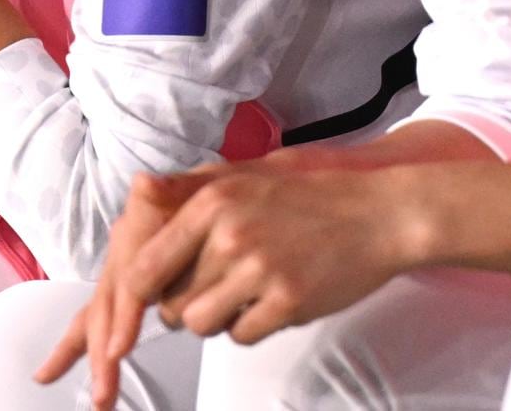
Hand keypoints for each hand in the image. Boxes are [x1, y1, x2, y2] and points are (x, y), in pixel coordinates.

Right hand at [36, 167, 219, 408]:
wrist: (229, 187)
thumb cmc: (220, 193)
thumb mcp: (200, 186)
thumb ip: (173, 189)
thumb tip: (145, 184)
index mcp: (138, 233)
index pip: (124, 284)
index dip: (121, 318)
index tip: (117, 351)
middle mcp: (126, 254)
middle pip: (104, 308)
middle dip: (99, 353)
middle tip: (101, 397)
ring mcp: (129, 268)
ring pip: (103, 314)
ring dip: (97, 356)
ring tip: (98, 399)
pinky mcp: (139, 280)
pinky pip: (110, 312)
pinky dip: (98, 338)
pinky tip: (103, 362)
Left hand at [130, 162, 416, 343]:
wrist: (379, 213)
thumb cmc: (311, 193)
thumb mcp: (243, 175)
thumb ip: (188, 187)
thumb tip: (140, 188)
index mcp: (212, 203)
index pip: (147, 265)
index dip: (132, 296)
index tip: (132, 308)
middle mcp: (229, 236)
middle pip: (171, 302)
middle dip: (181, 304)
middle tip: (207, 289)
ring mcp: (260, 271)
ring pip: (201, 324)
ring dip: (213, 319)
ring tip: (238, 295)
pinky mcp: (288, 302)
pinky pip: (241, 336)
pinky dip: (247, 327)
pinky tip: (266, 302)